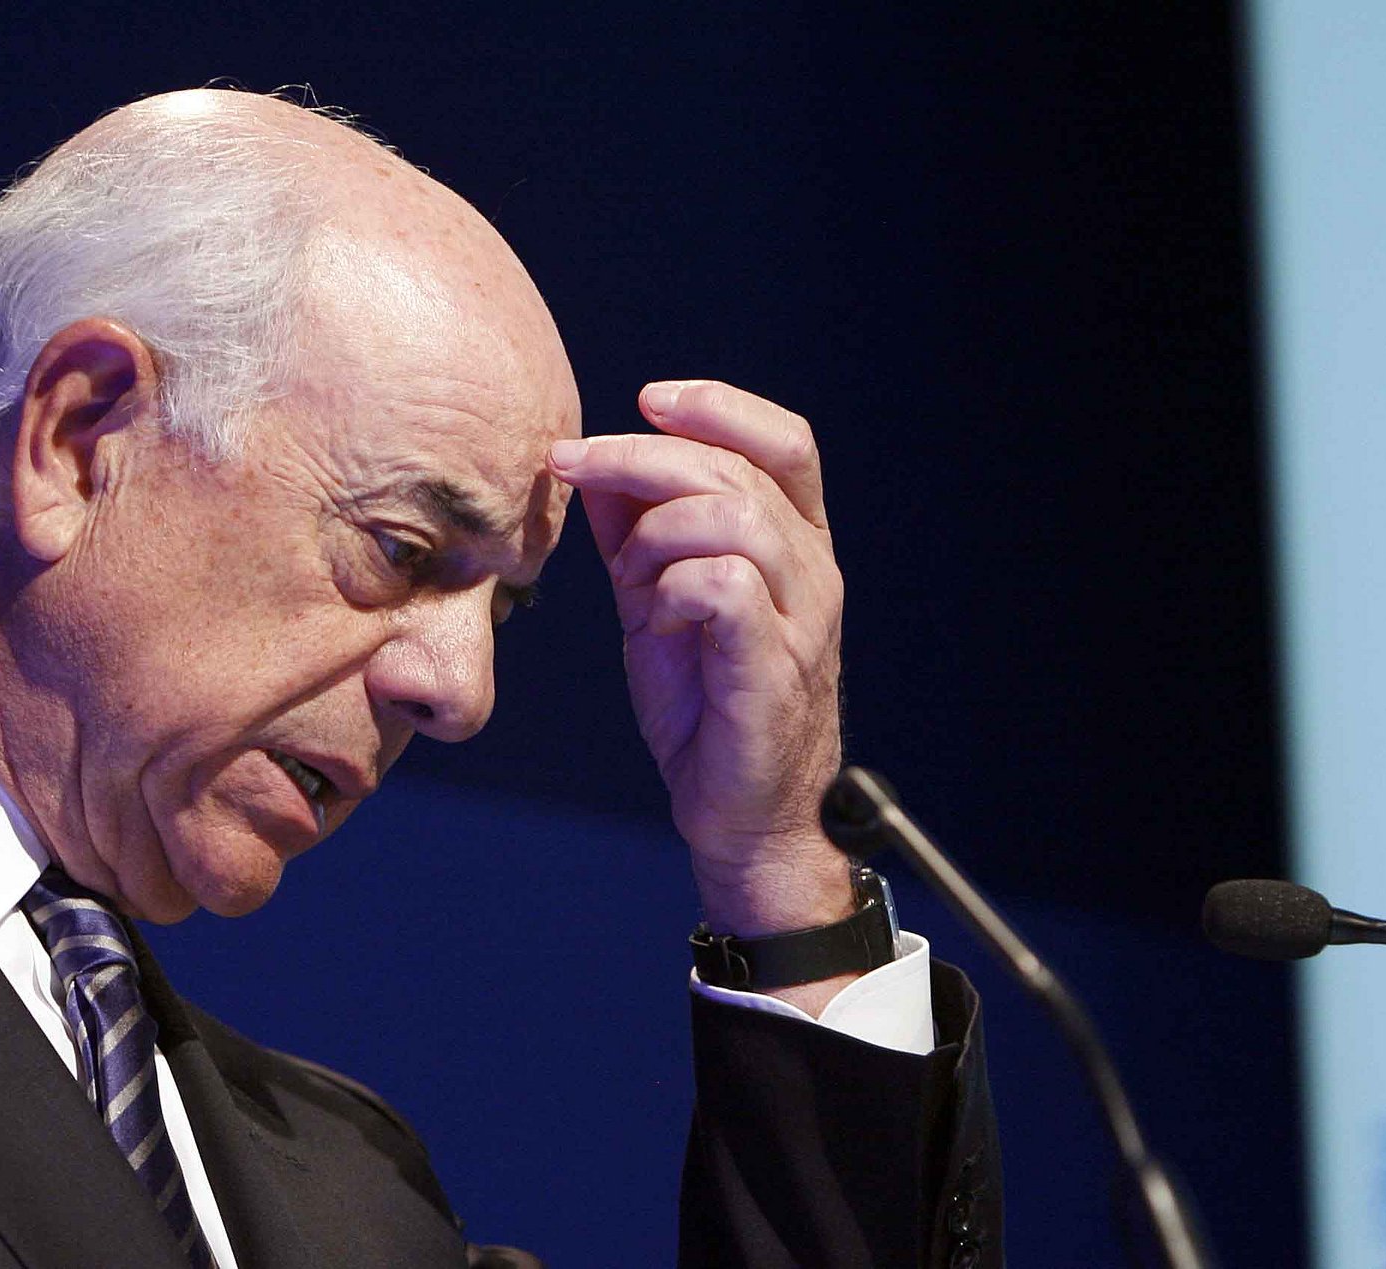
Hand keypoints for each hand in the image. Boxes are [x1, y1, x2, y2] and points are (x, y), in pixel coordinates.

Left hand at [549, 380, 853, 950]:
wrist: (740, 815)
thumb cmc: (705, 708)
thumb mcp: (658, 601)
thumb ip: (634, 532)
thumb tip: (589, 463)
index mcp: (795, 547)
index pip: (784, 442)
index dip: (718, 407)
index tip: (648, 400)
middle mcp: (813, 574)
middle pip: (739, 470)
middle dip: (641, 455)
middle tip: (572, 464)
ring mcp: (802, 621)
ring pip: (735, 518)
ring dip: (657, 531)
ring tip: (631, 578)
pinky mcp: (773, 668)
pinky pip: (724, 585)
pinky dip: (673, 587)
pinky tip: (657, 619)